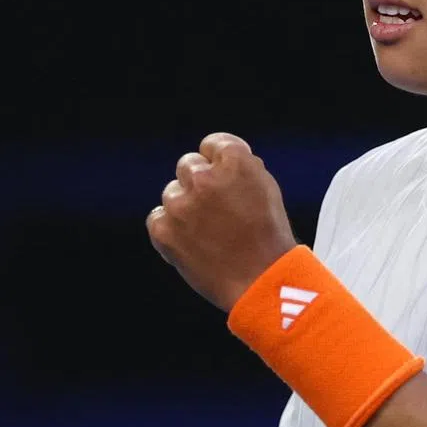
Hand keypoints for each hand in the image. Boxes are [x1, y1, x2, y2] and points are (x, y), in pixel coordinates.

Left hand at [147, 133, 297, 310]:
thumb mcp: (266, 190)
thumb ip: (240, 169)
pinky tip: (191, 243)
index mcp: (236, 162)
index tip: (223, 178)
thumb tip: (216, 162)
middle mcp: (205, 178)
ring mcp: (181, 204)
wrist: (261, 283)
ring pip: (172, 193)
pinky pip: (157, 218)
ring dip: (185, 207)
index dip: (218, 162)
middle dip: (200, 183)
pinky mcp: (164, 230)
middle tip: (216, 210)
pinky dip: (169, 229)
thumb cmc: (269, 239)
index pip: (213, 144)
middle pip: (188, 165)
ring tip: (209, 233)